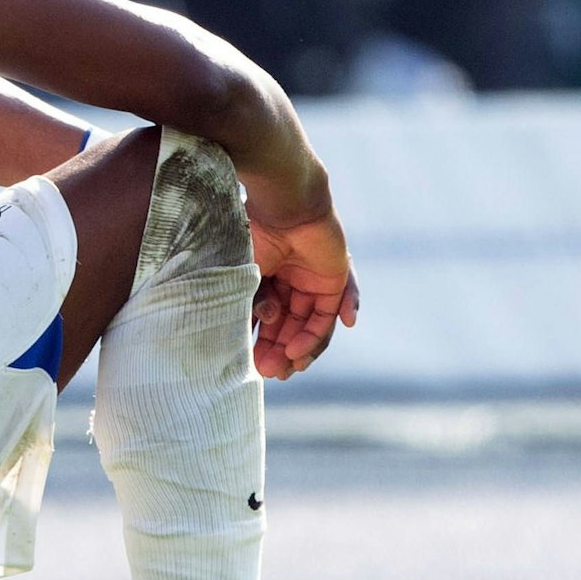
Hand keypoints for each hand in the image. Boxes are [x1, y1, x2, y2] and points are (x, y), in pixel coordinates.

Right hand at [247, 208, 359, 379]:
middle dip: (280, 350)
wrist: (286, 207)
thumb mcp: (247, 275)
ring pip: (310, 325)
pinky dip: (319, 333)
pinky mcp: (333, 281)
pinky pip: (330, 314)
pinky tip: (304, 351)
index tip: (253, 365)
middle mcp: (291, 283)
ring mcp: (313, 282)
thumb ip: (252, 303)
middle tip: (271, 372)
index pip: (268, 319)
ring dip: (300, 347)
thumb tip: (250, 332)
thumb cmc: (258, 234)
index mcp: (267, 278)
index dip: (262, 342)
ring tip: (289, 365)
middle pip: (290, 326)